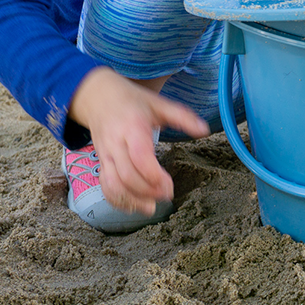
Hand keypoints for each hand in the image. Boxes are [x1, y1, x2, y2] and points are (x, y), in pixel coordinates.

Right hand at [68, 67, 208, 214]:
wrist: (99, 97)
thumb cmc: (132, 101)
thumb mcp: (159, 104)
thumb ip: (183, 117)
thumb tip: (204, 130)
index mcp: (132, 127)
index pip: (139, 157)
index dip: (154, 176)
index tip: (169, 185)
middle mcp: (115, 143)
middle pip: (127, 175)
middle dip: (148, 191)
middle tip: (166, 195)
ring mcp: (105, 154)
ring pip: (114, 184)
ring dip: (133, 200)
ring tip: (152, 207)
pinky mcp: (101, 163)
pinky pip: (105, 186)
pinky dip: (118, 200)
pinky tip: (135, 206)